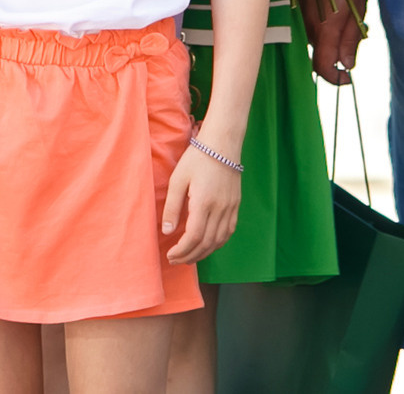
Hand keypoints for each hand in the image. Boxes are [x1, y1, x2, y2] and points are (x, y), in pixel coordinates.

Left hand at [162, 141, 242, 263]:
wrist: (222, 144)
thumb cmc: (197, 158)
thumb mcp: (178, 179)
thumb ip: (172, 207)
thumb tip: (167, 231)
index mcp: (204, 203)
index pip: (193, 237)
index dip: (181, 251)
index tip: (170, 255)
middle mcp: (220, 209)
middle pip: (206, 243)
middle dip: (190, 256)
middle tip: (176, 260)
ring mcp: (230, 208)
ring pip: (219, 241)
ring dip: (203, 253)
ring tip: (189, 257)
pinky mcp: (235, 205)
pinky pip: (228, 232)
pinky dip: (217, 243)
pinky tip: (207, 245)